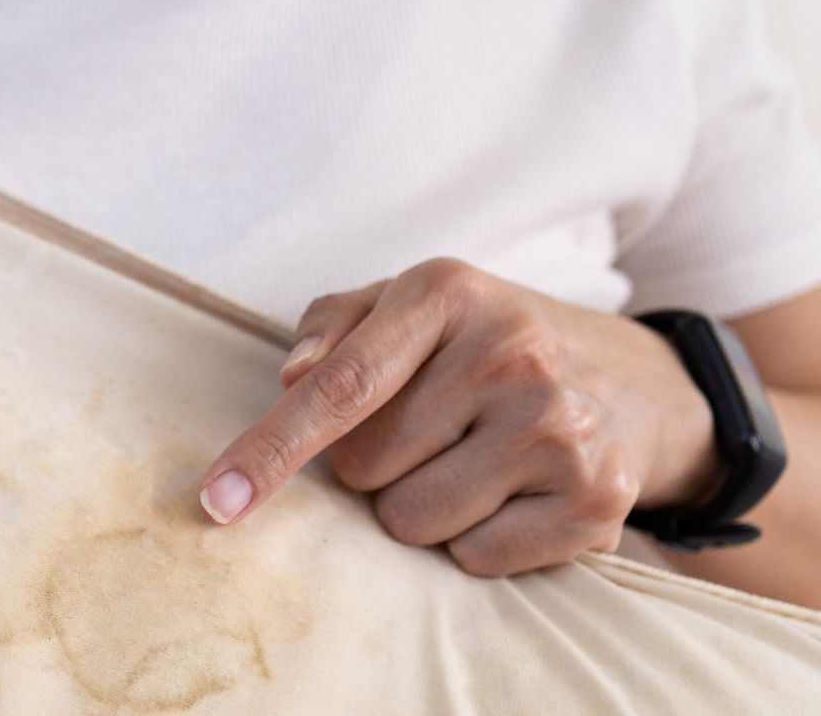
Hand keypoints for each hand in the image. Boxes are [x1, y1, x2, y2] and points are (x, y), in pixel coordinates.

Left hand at [198, 257, 723, 575]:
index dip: (271, 448)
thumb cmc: (483, 342)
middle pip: (363, 468)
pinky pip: (473, 560)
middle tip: (429, 431)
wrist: (633, 379)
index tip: (217, 499)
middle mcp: (510, 353)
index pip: (340, 384)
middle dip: (372, 464)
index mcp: (446, 292)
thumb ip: (333, 327)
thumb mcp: (408, 304)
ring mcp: (560, 427)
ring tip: (470, 460)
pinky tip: (511, 494)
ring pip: (411, 522)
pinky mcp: (597, 500)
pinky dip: (475, 540)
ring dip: (419, 507)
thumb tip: (291, 378)